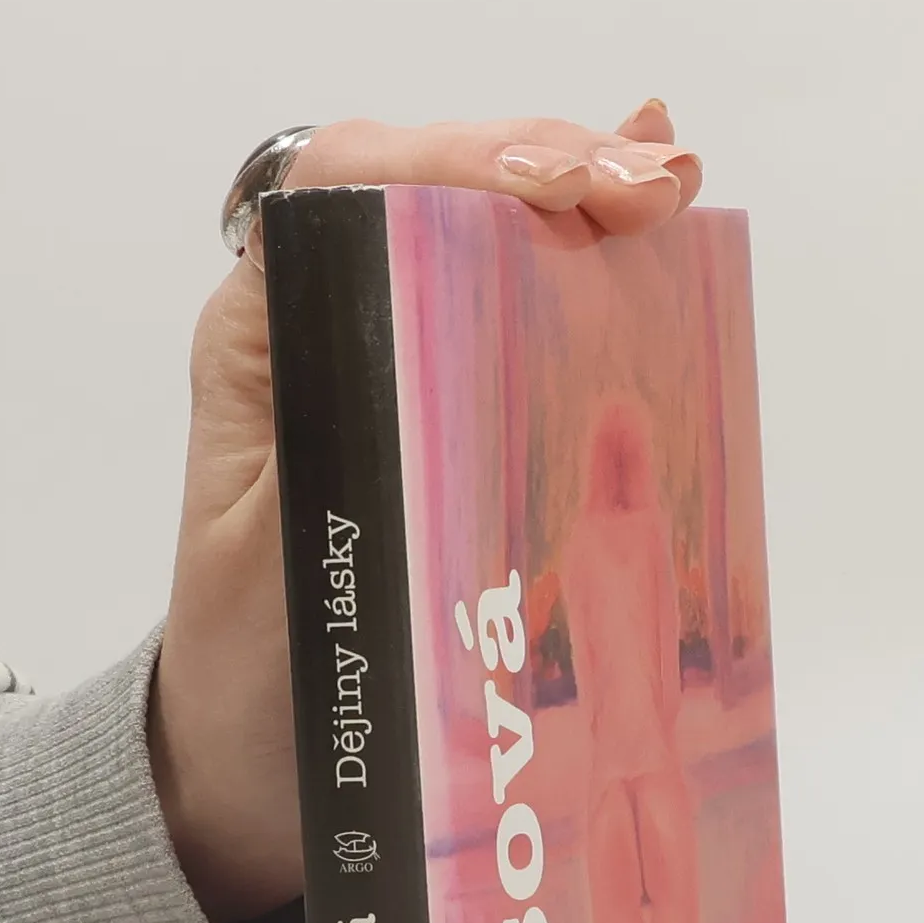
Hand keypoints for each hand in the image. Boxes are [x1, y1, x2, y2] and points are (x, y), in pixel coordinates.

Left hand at [147, 104, 702, 922]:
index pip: (347, 185)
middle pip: (428, 184)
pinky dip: (585, 253)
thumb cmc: (256, 678)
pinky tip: (652, 220)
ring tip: (668, 189)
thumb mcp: (284, 566)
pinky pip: (511, 301)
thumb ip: (339, 453)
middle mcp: (319, 326)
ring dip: (578, 195)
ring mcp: (384, 357)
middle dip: (545, 163)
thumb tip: (429, 332)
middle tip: (654, 189)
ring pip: (478, 228)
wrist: (255, 760)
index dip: (459, 162)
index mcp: (262, 343)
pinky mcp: (439, 404)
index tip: (562, 191)